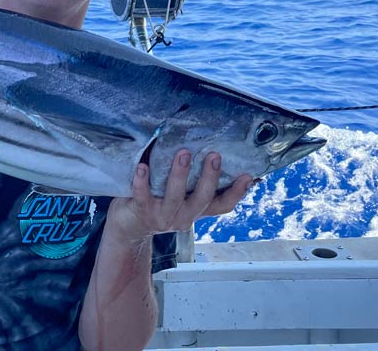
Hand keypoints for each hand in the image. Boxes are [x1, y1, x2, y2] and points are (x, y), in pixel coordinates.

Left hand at [104, 150, 255, 244]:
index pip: (222, 205)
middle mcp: (184, 216)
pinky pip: (143, 196)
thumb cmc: (158, 200)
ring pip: (175, 197)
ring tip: (183, 153)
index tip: (249, 176)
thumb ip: (195, 182)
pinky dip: (142, 181)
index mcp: (196, 210)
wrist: (129, 226)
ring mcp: (163, 217)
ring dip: (180, 175)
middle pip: (202, 199)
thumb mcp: (182, 195)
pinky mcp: (142, 212)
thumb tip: (215, 151)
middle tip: (214, 155)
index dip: (237, 193)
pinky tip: (142, 166)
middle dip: (209, 177)